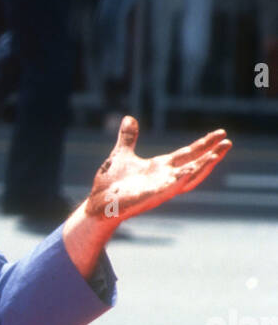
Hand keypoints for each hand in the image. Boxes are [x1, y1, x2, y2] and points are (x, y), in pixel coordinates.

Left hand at [85, 116, 230, 223]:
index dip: (203, 145)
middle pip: (193, 165)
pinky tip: (189, 170)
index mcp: (160, 168)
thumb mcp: (121, 154)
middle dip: (211, 154)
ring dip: (202, 167)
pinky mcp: (149, 198)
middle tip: (228, 142)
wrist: (97, 205)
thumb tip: (128, 119)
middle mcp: (164, 178)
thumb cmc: (109, 184)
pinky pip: (168, 189)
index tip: (219, 134)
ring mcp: (159, 189)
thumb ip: (128, 138)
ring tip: (217, 155)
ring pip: (187, 179)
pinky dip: (179, 180)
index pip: (187, 154)